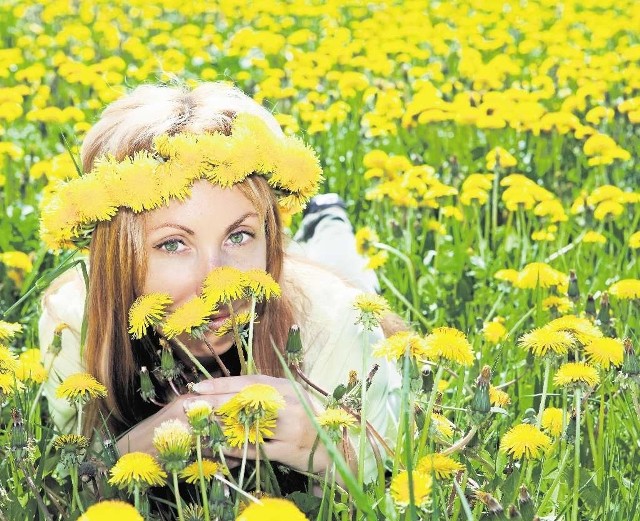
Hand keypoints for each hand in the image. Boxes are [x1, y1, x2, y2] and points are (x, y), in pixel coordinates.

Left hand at [192, 374, 338, 472]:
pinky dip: (235, 449)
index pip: (248, 382)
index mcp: (286, 387)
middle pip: (245, 400)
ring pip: (248, 425)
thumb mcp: (287, 400)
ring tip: (200, 426)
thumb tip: (227, 390)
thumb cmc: (302, 420)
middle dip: (215, 402)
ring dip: (221, 426)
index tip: (198, 386)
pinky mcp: (289, 449)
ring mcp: (290, 426)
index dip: (222, 384)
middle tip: (191, 404)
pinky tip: (218, 448)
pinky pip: (256, 449)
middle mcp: (289, 403)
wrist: (329, 448)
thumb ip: (262, 393)